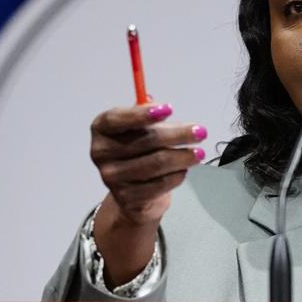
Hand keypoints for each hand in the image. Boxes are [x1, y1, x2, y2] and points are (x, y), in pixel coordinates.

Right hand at [88, 103, 205, 284]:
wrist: (134, 191)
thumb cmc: (140, 150)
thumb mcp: (140, 128)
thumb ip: (148, 115)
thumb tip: (158, 104)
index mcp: (102, 128)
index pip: (118, 119)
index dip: (143, 114)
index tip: (169, 109)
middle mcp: (100, 152)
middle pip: (146, 141)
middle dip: (178, 135)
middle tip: (201, 132)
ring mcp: (111, 176)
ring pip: (156, 163)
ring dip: (183, 157)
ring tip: (199, 153)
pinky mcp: (126, 197)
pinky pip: (159, 184)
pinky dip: (176, 176)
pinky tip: (184, 170)